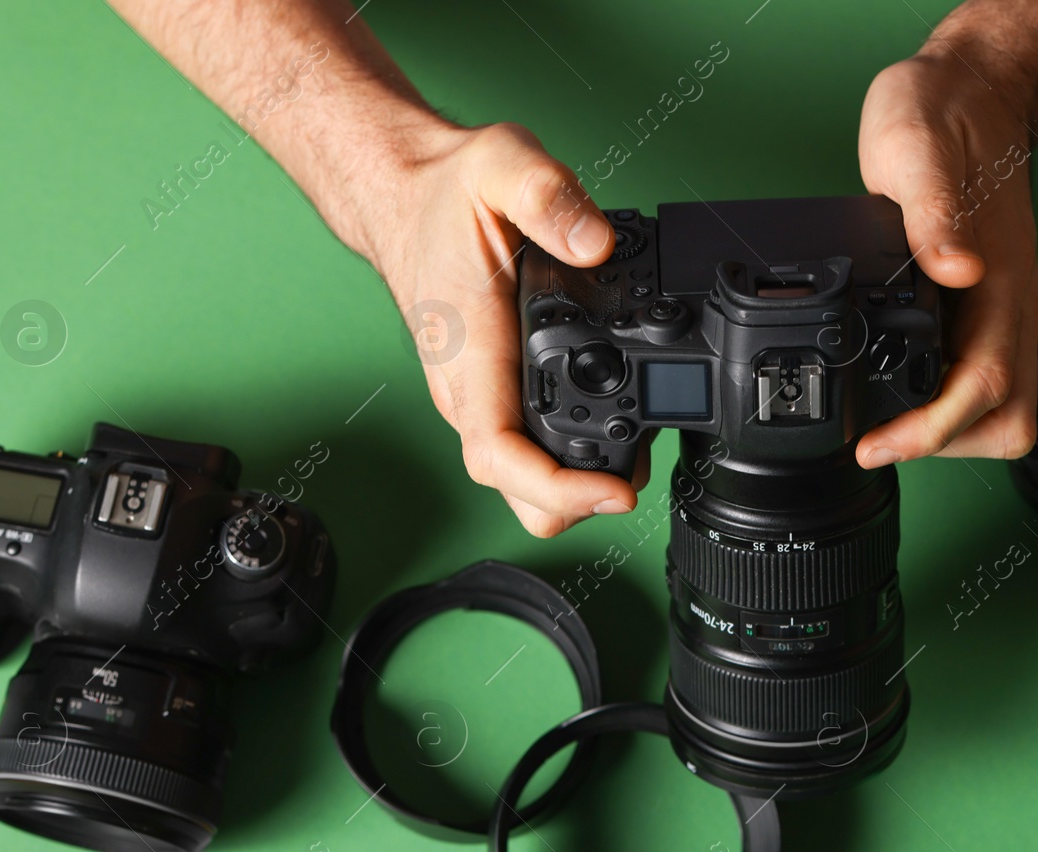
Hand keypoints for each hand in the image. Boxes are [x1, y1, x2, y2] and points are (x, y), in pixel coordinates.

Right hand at [346, 120, 644, 536]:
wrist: (403, 195)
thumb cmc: (443, 192)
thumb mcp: (500, 165)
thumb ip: (549, 197)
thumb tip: (596, 244)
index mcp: (468, 351)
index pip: (497, 453)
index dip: (555, 488)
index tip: (612, 492)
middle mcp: (468, 388)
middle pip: (513, 487)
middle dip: (575, 501)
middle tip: (634, 473)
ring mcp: (478, 395)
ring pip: (520, 475)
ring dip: (574, 482)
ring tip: (633, 450)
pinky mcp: (492, 390)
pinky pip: (526, 446)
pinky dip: (567, 456)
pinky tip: (610, 430)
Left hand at [856, 45, 1037, 467]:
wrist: (969, 90)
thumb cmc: (943, 114)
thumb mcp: (916, 149)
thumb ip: (933, 213)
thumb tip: (954, 270)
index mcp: (1001, 278)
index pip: (988, 385)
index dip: (935, 431)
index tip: (880, 443)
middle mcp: (1011, 304)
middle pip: (1010, 418)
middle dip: (949, 447)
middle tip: (882, 440)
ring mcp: (1000, 311)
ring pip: (1002, 408)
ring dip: (950, 434)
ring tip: (885, 427)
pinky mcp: (982, 311)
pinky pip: (979, 381)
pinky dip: (942, 407)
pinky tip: (896, 394)